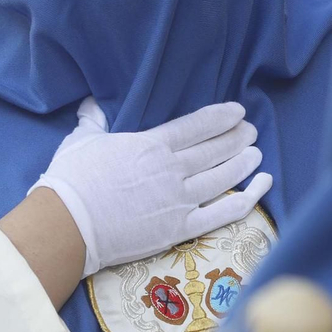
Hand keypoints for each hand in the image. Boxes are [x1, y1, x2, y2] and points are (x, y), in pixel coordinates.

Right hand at [34, 97, 271, 278]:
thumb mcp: (81, 141)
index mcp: (152, 145)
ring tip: (256, 154)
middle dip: (238, 137)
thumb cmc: (71, 181)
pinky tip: (263, 185)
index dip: (222, 116)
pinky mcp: (181, 228)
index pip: (197, 125)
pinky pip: (225, 212)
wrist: (67, 225)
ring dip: (244, 162)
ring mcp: (180, 199)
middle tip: (250, 131)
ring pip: (224, 176)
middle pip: (216, 149)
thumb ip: (93, 121)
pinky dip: (249, 197)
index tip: (238, 111)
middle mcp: (172, 169)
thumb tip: (91, 103)